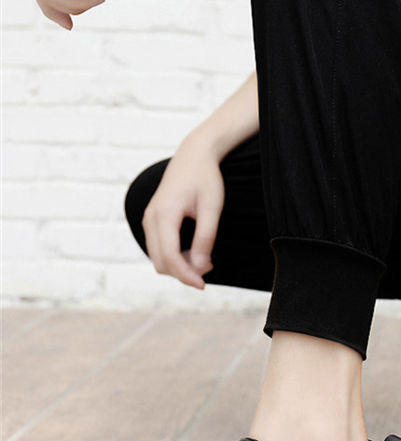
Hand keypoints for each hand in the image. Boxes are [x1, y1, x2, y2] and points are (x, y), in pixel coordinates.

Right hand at [142, 135, 225, 289]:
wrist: (194, 155)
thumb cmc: (205, 179)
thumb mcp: (212, 208)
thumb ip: (205, 237)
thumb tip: (201, 267)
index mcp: (164, 215)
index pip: (169, 257)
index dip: (186, 275)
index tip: (203, 285)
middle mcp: (150, 219)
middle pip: (161, 262)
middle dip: (184, 272)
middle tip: (210, 267)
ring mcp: (149, 219)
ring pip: (158, 258)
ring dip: (180, 265)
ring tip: (205, 258)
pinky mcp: (153, 220)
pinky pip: (159, 248)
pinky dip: (175, 256)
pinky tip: (195, 252)